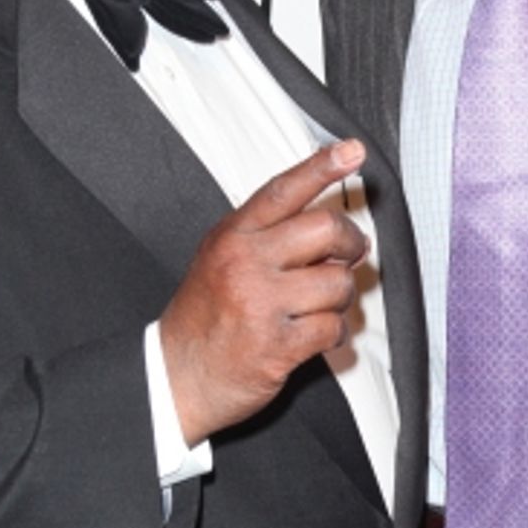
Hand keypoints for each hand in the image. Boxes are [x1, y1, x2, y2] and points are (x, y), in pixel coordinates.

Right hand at [159, 140, 368, 443]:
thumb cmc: (202, 319)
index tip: (352, 151)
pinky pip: (333, 327)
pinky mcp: (277, 344)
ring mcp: (261, 303)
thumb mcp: (218, 258)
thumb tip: (321, 220)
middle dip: (351, 244)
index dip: (322, 166)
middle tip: (350, 254)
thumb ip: (263, 234)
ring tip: (317, 306)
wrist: (176, 376)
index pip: (284, 190)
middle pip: (326, 230)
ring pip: (337, 282)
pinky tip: (314, 335)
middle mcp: (246, 263)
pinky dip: (333, 334)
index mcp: (233, 236)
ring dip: (339, 298)